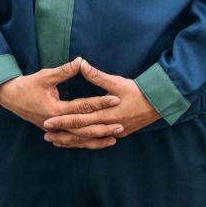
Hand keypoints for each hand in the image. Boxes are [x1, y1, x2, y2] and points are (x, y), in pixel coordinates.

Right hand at [0, 57, 120, 138]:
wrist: (11, 98)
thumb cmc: (27, 85)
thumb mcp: (45, 75)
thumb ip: (64, 71)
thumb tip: (81, 61)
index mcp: (55, 109)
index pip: (83, 106)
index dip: (100, 102)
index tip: (115, 99)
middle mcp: (56, 123)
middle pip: (84, 127)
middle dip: (103, 126)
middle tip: (121, 124)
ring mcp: (55, 130)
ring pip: (79, 138)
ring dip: (96, 139)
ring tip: (114, 138)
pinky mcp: (54, 132)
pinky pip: (72, 140)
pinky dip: (85, 142)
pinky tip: (98, 142)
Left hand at [40, 59, 160, 147]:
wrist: (159, 103)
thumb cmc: (138, 91)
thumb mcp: (116, 81)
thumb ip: (97, 76)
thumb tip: (81, 63)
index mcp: (106, 114)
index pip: (79, 119)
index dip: (62, 121)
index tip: (48, 121)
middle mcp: (108, 126)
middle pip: (81, 133)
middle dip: (63, 134)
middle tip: (46, 134)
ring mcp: (115, 132)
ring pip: (89, 140)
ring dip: (72, 141)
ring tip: (56, 141)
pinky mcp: (119, 133)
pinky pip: (99, 140)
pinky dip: (86, 142)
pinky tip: (77, 142)